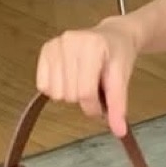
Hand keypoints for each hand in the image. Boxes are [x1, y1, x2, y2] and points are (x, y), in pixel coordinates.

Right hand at [35, 17, 138, 136]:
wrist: (115, 35)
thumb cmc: (119, 56)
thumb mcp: (123, 79)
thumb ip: (118, 105)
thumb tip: (119, 131)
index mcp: (92, 46)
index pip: (85, 92)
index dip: (94, 107)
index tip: (102, 106)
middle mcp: (70, 41)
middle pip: (69, 94)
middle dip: (84, 99)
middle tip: (95, 87)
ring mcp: (56, 44)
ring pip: (55, 92)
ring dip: (70, 94)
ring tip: (83, 80)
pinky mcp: (46, 48)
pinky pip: (43, 85)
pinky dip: (56, 88)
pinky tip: (69, 77)